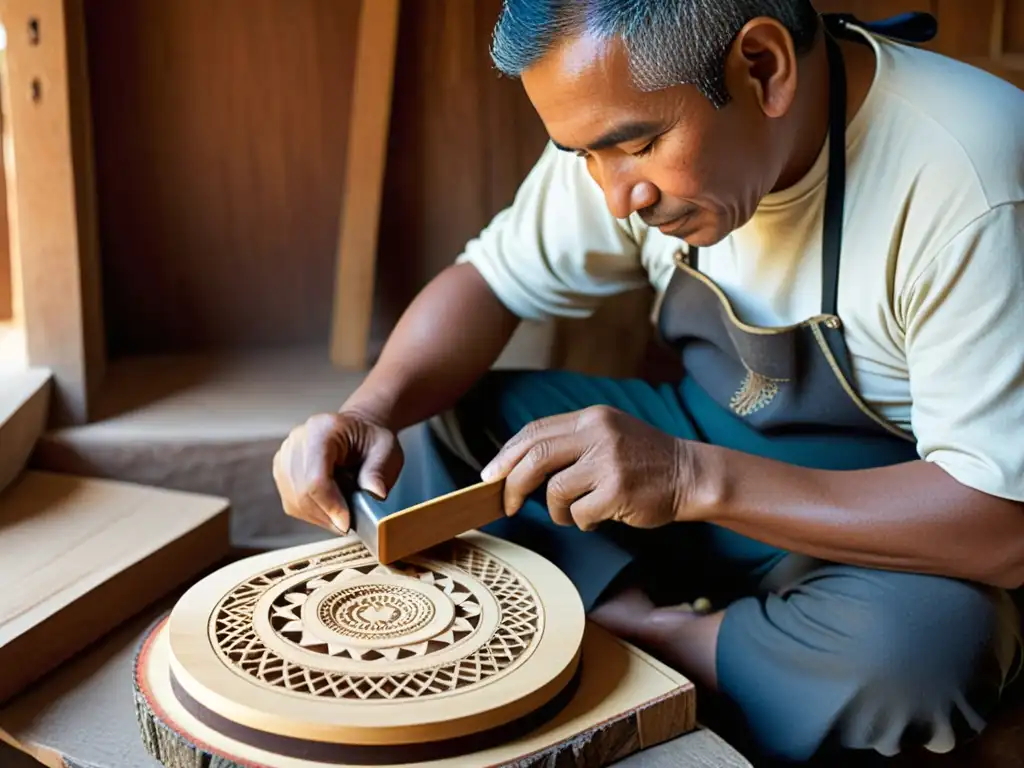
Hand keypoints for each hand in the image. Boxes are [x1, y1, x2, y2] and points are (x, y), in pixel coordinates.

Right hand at [272, 410, 402, 534]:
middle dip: (326, 515)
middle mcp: (297, 441)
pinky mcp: (282, 471)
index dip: (330, 505)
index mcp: (322, 431)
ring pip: (294, 501)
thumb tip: (376, 494)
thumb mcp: (386, 449)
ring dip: (319, 517)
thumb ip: (380, 470)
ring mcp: (285, 456)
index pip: (316, 477)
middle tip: (348, 525)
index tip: (347, 523)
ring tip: (342, 516)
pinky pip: (291, 503)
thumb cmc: (370, 439)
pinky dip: (311, 514)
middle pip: (301, 492)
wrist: (356, 431)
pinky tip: (330, 511)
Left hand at [480, 405, 694, 530]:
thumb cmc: (644, 460)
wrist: (691, 474)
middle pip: (535, 456)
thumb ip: (570, 443)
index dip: (508, 454)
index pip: (535, 431)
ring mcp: (609, 461)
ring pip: (556, 490)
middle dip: (514, 484)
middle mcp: (598, 434)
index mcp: (591, 418)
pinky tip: (598, 518)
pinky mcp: (619, 490)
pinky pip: (579, 513)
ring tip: (574, 513)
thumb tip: (518, 465)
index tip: (492, 475)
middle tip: (508, 504)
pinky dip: (582, 522)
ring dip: (558, 510)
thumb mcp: (608, 434)